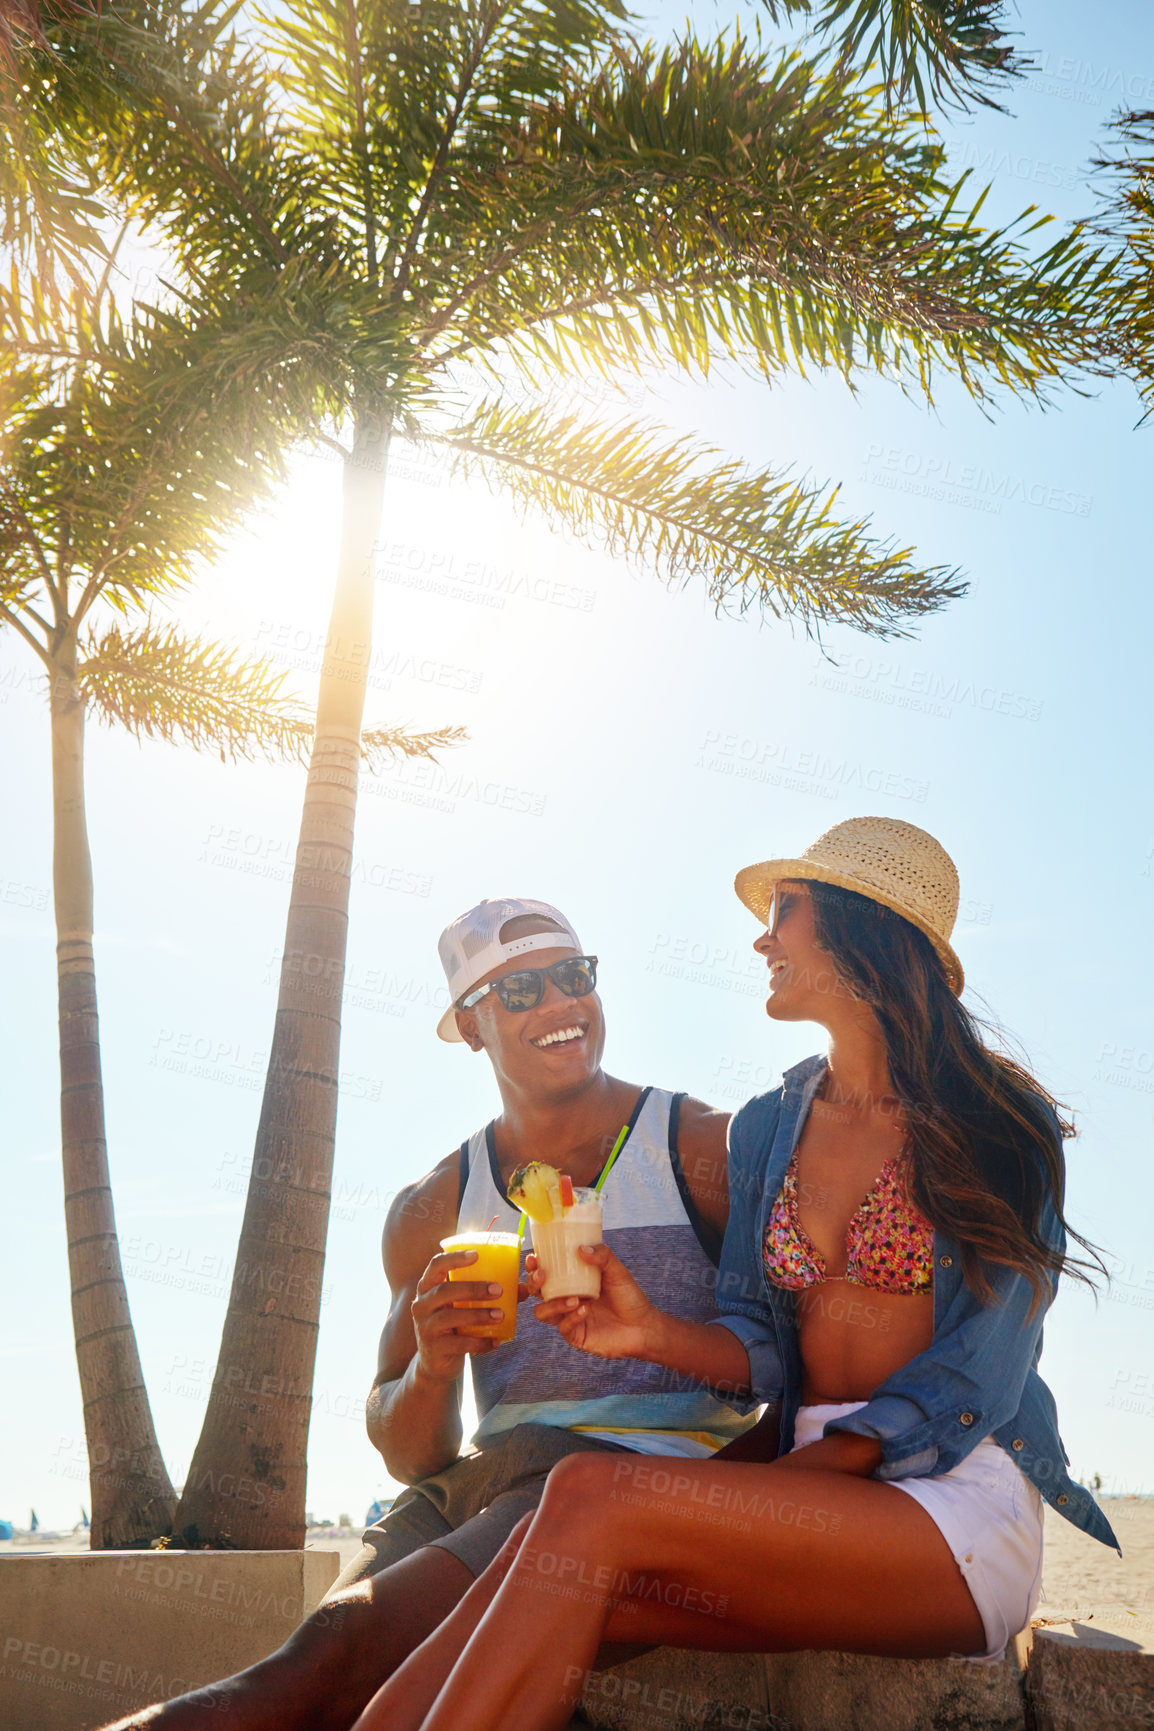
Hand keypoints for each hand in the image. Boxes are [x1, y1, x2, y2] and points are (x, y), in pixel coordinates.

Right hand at [409, 1251, 508, 1381]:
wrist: (436, 1362)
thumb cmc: (454, 1325)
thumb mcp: (464, 1307)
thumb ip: (489, 1295)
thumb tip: (523, 1289)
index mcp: (428, 1286)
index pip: (436, 1265)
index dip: (455, 1258)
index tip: (477, 1255)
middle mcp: (422, 1304)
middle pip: (445, 1290)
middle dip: (473, 1288)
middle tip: (498, 1290)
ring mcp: (425, 1327)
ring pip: (451, 1317)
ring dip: (478, 1315)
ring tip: (501, 1315)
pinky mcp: (434, 1348)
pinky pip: (458, 1344)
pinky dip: (479, 1343)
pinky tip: (495, 1342)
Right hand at [531, 1243, 657, 1359]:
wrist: (643, 1327)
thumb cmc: (629, 1297)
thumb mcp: (618, 1271)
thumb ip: (602, 1256)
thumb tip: (581, 1248)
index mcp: (571, 1281)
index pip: (545, 1272)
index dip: (533, 1266)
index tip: (533, 1258)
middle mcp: (565, 1298)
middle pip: (535, 1292)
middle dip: (533, 1283)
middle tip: (543, 1276)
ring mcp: (568, 1318)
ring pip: (542, 1312)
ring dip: (553, 1304)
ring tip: (575, 1299)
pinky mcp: (575, 1335)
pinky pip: (562, 1327)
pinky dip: (571, 1317)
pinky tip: (585, 1310)